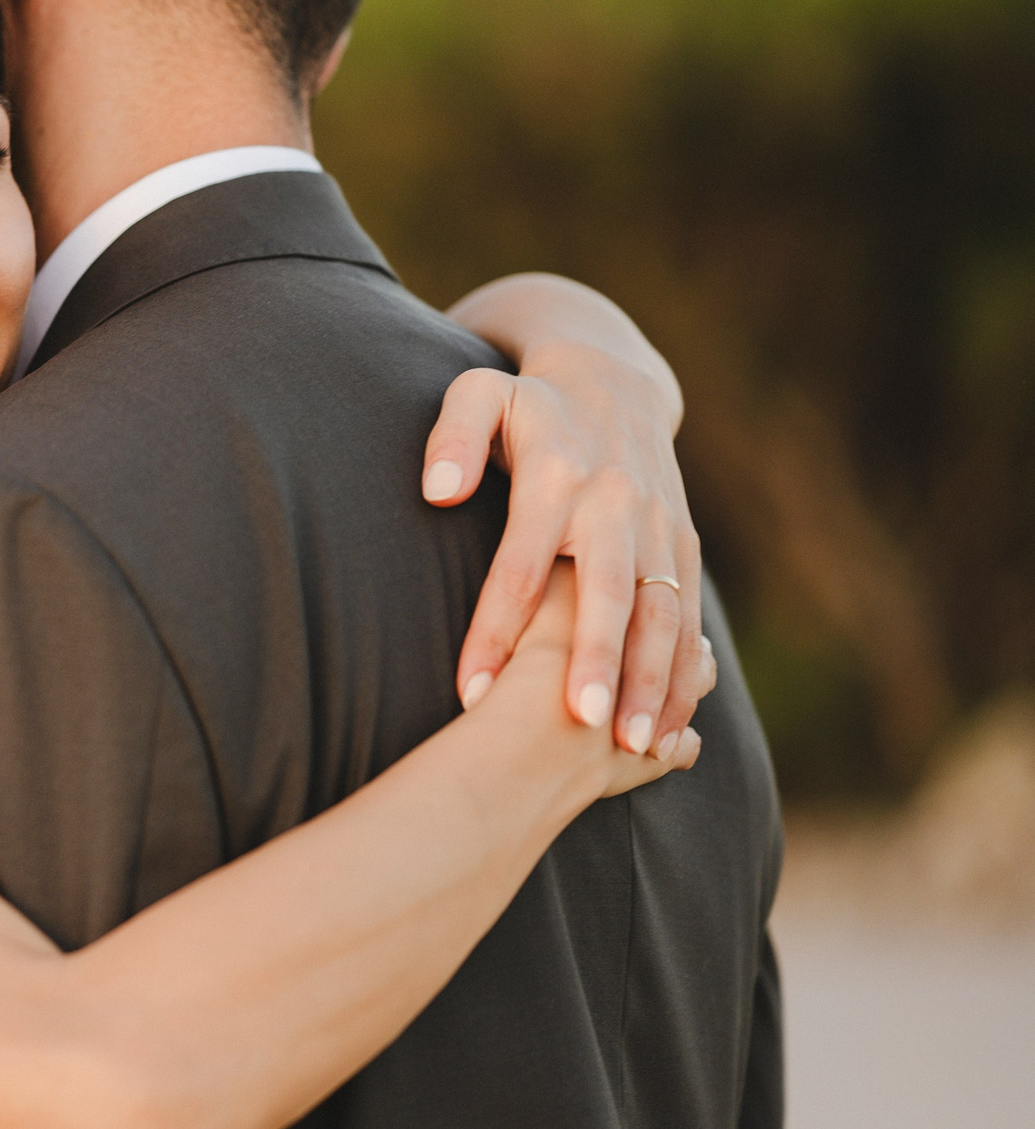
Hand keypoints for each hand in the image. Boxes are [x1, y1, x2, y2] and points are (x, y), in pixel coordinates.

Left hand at [422, 345, 716, 759]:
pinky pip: (689, 619)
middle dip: (597, 660)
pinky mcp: (684, 545)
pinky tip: (670, 732)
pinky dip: (686, 676)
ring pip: (661, 614)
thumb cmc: (527, 403)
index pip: (521, 563)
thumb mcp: (481, 394)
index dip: (496, 629)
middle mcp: (615, 504)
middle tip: (580, 723)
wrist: (612, 381)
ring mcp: (657, 527)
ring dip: (653, 682)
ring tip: (634, 747)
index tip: (471, 691)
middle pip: (606, 593)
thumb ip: (454, 435)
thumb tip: (439, 491)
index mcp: (557, 475)